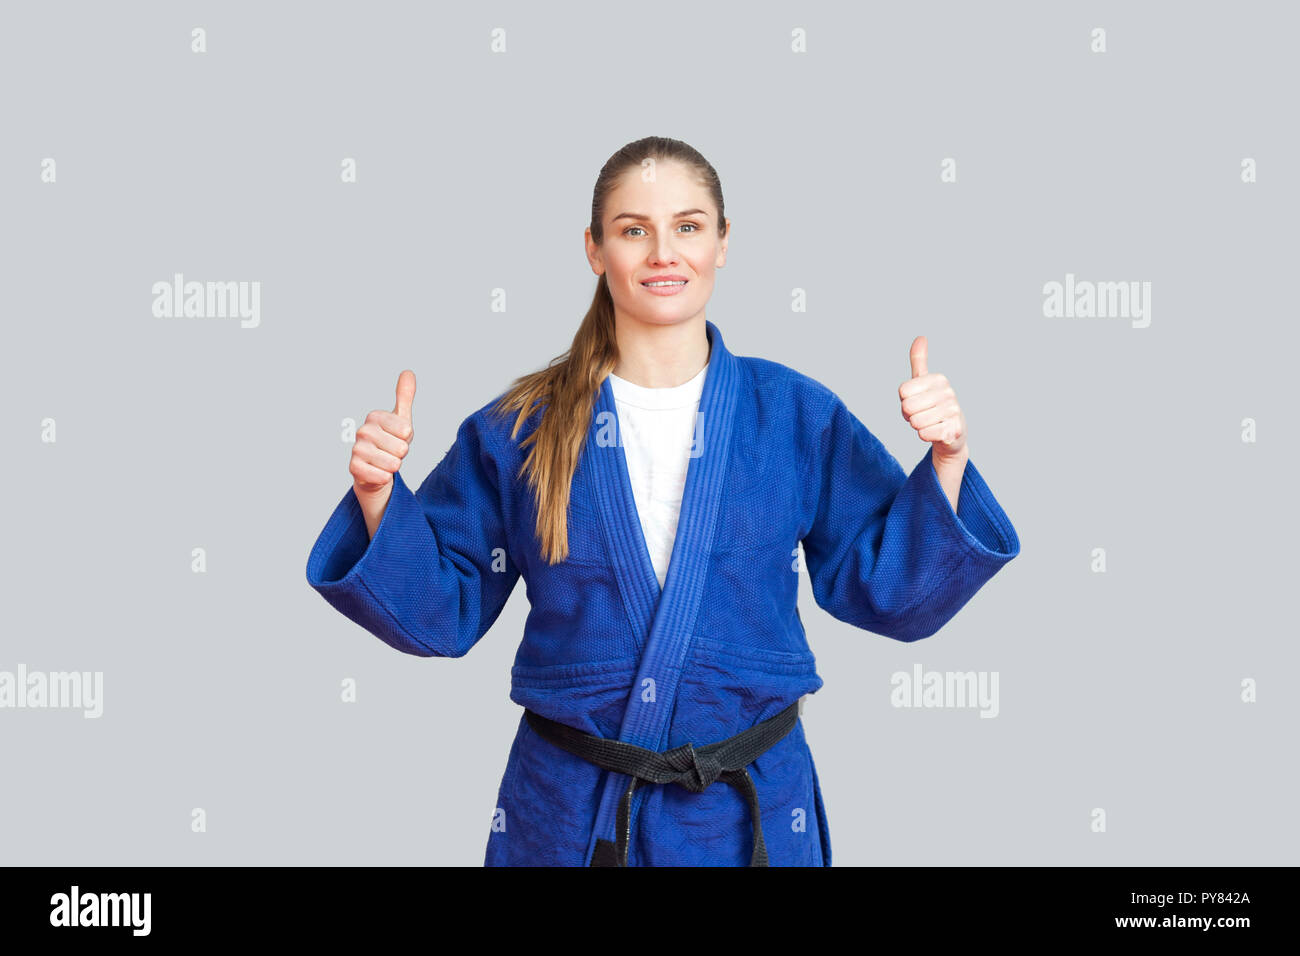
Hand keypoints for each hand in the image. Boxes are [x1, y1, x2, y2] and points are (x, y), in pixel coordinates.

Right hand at [351, 370, 415, 502]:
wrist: (376, 467)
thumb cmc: (391, 441)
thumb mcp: (401, 419)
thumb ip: (404, 396)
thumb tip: (408, 372)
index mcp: (375, 417)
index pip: (406, 431)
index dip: (407, 439)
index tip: (398, 438)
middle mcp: (363, 431)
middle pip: (401, 449)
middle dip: (401, 454)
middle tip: (391, 452)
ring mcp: (357, 449)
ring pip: (393, 464)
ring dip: (393, 467)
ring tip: (385, 462)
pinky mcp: (354, 469)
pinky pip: (382, 476)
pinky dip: (385, 478)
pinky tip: (378, 473)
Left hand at [899, 336, 966, 461]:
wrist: (952, 433)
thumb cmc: (933, 405)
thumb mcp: (924, 382)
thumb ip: (919, 360)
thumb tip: (921, 337)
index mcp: (939, 379)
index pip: (903, 392)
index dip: (904, 401)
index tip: (917, 402)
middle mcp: (949, 393)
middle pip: (907, 407)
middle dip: (909, 415)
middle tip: (922, 415)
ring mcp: (954, 412)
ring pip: (915, 422)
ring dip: (917, 426)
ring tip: (929, 423)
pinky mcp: (954, 431)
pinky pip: (924, 434)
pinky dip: (924, 436)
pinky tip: (935, 432)